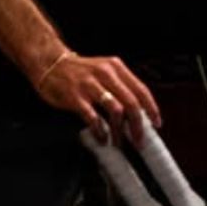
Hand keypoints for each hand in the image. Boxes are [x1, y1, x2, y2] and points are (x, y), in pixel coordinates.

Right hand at [36, 51, 159, 146]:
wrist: (50, 63)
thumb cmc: (79, 71)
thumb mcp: (104, 70)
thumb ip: (119, 86)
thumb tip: (137, 112)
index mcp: (116, 67)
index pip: (141, 89)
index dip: (151, 108)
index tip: (156, 123)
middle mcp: (106, 74)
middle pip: (131, 102)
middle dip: (138, 124)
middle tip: (139, 140)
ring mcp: (90, 85)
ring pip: (115, 110)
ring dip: (120, 131)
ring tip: (119, 143)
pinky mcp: (75, 96)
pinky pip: (93, 117)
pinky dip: (100, 130)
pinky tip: (102, 137)